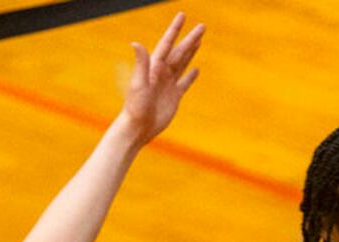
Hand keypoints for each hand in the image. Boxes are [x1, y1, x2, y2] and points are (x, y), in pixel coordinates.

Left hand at [120, 13, 202, 145]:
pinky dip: (191, 76)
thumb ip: (141, 63)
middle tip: (202, 26)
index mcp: (154, 66)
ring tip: (199, 40)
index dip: (175, 29)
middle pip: (180, 51)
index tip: (182, 16)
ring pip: (183, 63)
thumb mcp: (138, 83)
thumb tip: (136, 43)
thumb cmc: (136, 106)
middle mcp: (162, 72)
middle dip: (190, 38)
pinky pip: (184, 83)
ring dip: (191, 52)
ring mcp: (168, 84)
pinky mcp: (174, 97)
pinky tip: (196, 69)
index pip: (167, 44)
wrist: (139, 127)